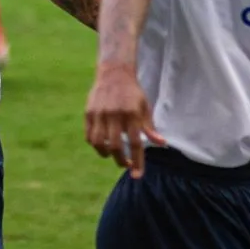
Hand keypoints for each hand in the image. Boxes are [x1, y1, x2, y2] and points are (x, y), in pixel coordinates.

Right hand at [85, 64, 165, 178]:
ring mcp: (99, 114)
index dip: (137, 162)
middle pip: (115, 146)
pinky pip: (89, 136)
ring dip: (106, 154)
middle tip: (126, 164)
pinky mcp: (88, 113)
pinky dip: (95, 145)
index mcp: (131, 114)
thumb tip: (161, 143)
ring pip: (98, 143)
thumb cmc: (132, 93)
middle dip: (120, 161)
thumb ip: (149, 127)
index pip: (135, 143)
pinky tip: (102, 145)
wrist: (114, 73)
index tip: (137, 175)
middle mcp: (114, 114)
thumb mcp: (144, 107)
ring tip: (112, 155)